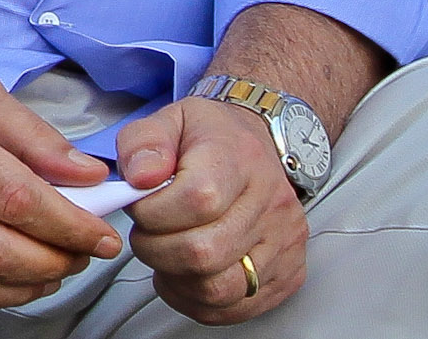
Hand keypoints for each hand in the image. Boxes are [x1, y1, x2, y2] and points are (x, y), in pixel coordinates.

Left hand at [114, 96, 307, 322]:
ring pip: (220, 289)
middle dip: (156, 249)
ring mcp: (284, 244)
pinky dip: (197, 300)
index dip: (153, 212)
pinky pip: (237, 308)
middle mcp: (270, 206)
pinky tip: (183, 276)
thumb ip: (144, 142)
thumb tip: (139, 177)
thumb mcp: (170, 120)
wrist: (259, 148)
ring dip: (176, 279)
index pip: (197, 200)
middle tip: (146, 234)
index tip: (139, 205)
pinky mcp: (288, 274)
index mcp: (239, 161)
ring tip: (164, 253)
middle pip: (205, 253)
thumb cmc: (212, 138)